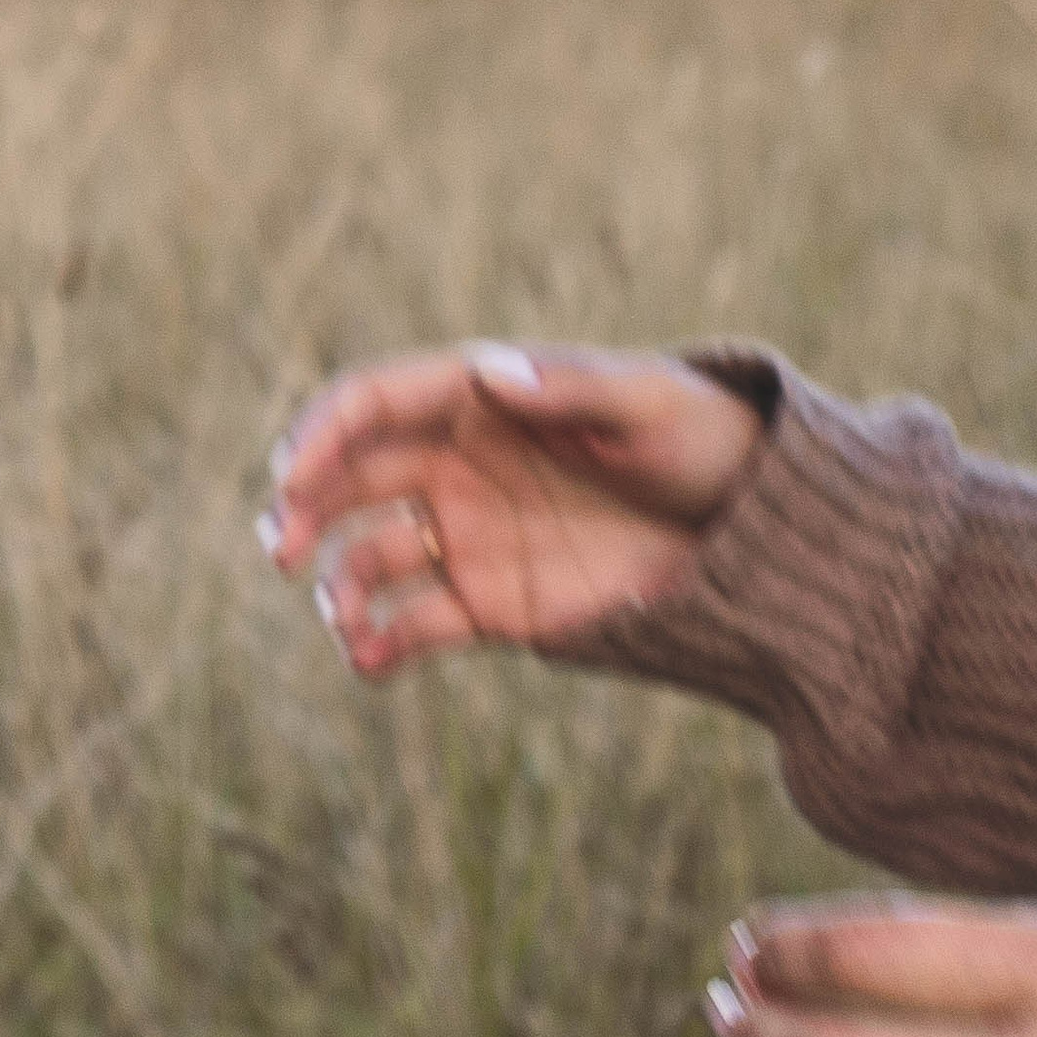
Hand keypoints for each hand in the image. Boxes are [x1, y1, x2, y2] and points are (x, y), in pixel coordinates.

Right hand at [260, 340, 765, 671]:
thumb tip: (493, 374)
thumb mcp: (646, 408)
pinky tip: (369, 662)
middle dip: (303, 509)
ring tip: (343, 621)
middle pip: (350, 479)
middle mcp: (457, 464)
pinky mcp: (492, 604)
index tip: (293, 474)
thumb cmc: (703, 442)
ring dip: (339, 584)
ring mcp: (469, 535)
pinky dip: (381, 645)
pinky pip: (415, 624)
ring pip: (372, 557)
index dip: (323, 433)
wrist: (756, 534)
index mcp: (480, 399)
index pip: (374, 404)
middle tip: (280, 548)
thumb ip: (569, 390)